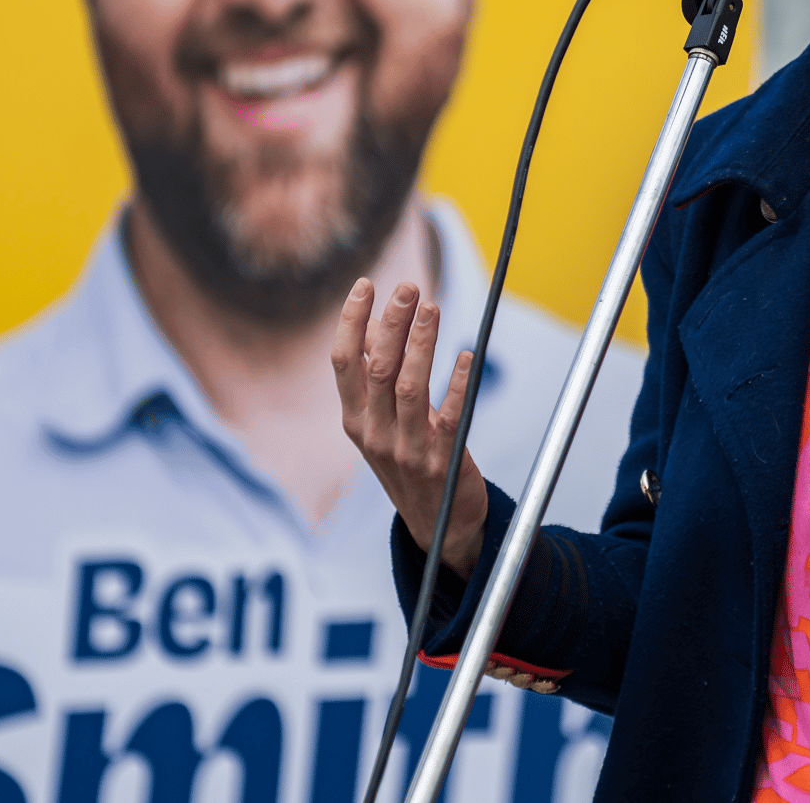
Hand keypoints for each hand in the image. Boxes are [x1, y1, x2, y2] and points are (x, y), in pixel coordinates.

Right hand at [333, 279, 489, 577]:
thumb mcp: (381, 419)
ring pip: (410, 388)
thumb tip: (373, 323)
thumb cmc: (408, 458)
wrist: (437, 524)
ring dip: (422, 344)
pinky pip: (449, 417)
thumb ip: (376, 373)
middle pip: (377, 368)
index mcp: (354, 417)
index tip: (366, 284)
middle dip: (392, 323)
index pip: (343, 361)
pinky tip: (467, 356)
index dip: (351, 321)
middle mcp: (373, 433)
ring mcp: (405, 448)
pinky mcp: (441, 460)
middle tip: (408, 287)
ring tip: (432, 308)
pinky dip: (458, 384)